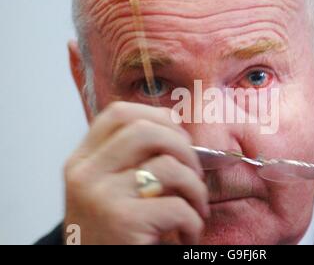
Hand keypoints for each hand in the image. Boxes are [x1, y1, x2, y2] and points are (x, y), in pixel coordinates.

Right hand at [63, 102, 208, 244]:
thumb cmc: (112, 234)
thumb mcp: (107, 190)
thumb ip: (129, 161)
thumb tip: (178, 134)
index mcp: (82, 161)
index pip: (118, 114)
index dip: (157, 116)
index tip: (178, 136)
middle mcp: (85, 174)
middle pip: (145, 130)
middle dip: (184, 147)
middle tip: (195, 171)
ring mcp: (101, 196)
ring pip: (168, 165)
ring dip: (196, 188)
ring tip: (196, 207)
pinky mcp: (122, 221)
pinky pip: (178, 206)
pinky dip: (194, 221)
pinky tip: (187, 234)